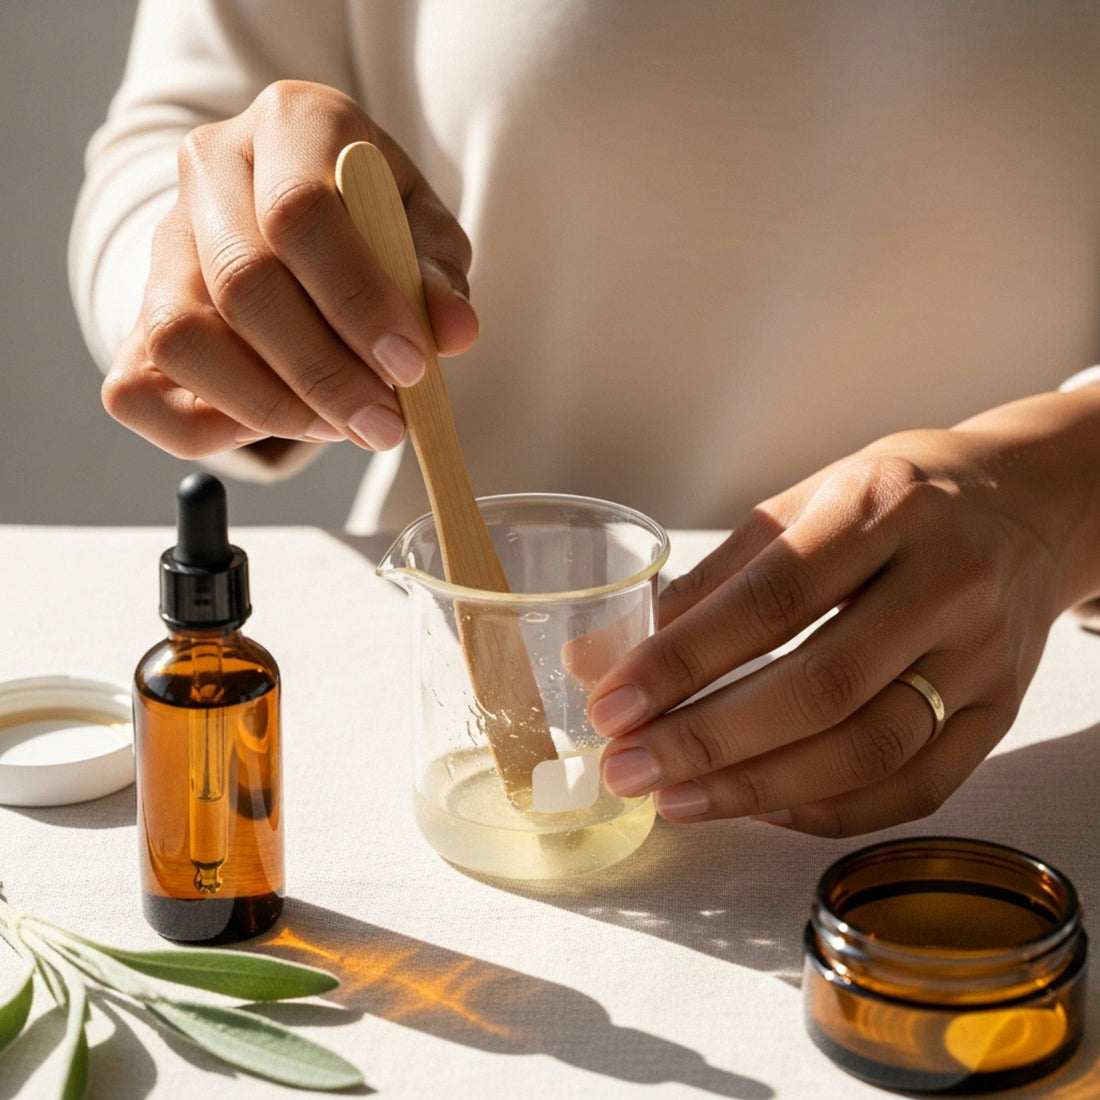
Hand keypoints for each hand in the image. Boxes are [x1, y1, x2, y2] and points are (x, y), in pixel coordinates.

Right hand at [102, 81, 478, 457]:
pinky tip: (280, 427)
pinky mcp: (135, 311)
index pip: (302, 211)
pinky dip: (211, 428)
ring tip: (340, 426)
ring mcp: (162, 239)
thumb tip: (454, 331)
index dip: (358, 302)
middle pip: (243, 282)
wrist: (309, 223)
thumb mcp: (424, 238)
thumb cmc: (377, 226)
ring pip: (183, 337)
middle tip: (385, 424)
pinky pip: (141, 389)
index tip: (410, 367)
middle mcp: (210, 168)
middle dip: (323, 373)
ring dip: (270, 405)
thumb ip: (438, 278)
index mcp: (291, 124)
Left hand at [588, 391, 1099, 835]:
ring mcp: (983, 657)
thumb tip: (603, 654)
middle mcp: (944, 584)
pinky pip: (917, 786)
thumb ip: (707, 582)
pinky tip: (762, 807)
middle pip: (820, 689)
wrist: (1024, 505)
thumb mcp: (801, 505)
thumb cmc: (895, 499)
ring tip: (676, 799)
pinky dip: (831, 810)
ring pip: (868, 750)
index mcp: (883, 511)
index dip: (683, 662)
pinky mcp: (1002, 713)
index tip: (612, 704)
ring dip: (759, 788)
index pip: (771, 602)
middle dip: (708, 741)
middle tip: (628, 769)